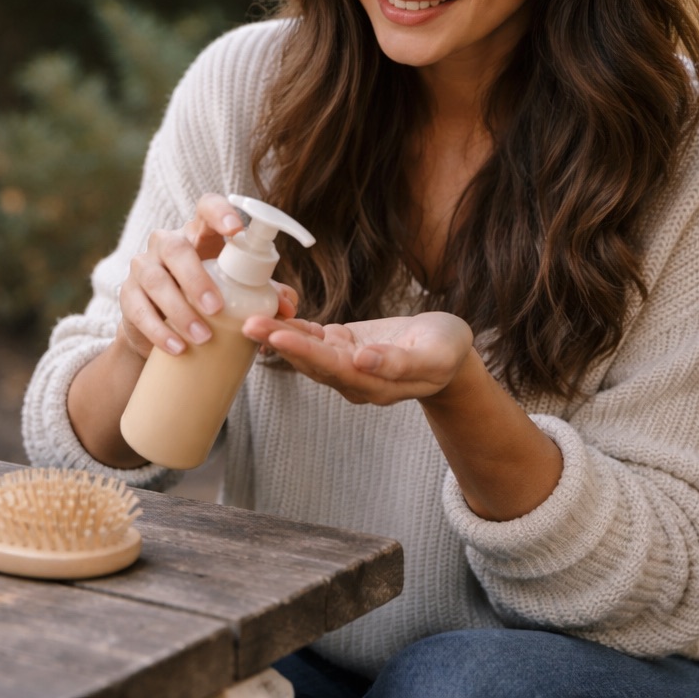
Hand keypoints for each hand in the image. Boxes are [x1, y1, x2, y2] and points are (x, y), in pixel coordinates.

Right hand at [117, 193, 298, 357]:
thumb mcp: (238, 293)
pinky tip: (176, 346)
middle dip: (196, 279)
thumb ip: (265, 295)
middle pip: (177, 249)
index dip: (219, 213)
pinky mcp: (128, 295)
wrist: (162, 330)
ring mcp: (144, 267)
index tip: (235, 230)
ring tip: (203, 338)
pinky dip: (158, 330)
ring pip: (156, 280)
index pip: (206, 207)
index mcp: (199, 234)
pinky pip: (138, 309)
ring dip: (180, 311)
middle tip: (216, 308)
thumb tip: (288, 307)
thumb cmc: (207, 300)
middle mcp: (167, 243)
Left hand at [242, 310, 475, 405]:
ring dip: (279, 334)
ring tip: (251, 319)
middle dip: (280, 342)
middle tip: (250, 324)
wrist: (448, 352)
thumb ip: (400, 363)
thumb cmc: (447, 352)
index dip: (306, 353)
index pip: (333, 368)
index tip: (279, 337)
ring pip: (306, 350)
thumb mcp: (436, 356)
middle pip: (310, 361)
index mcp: (374, 385)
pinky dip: (293, 326)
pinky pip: (313, 338)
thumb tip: (362, 361)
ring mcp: (345, 363)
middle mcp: (353, 379)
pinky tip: (272, 314)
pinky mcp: (342, 346)